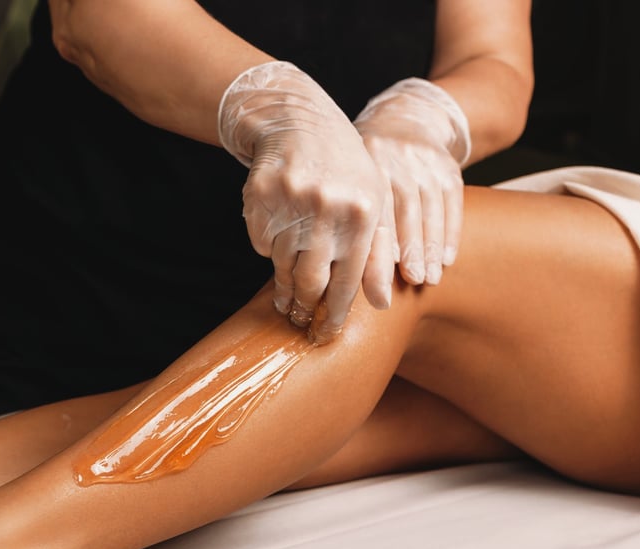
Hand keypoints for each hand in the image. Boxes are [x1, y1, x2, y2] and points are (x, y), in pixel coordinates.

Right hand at [219, 61, 393, 343]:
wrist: (300, 122)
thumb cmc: (345, 170)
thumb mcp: (372, 204)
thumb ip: (376, 255)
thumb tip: (380, 304)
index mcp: (361, 214)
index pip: (347, 281)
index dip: (332, 314)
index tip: (323, 335)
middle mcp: (326, 209)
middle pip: (309, 281)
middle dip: (302, 308)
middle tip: (298, 321)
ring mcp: (289, 203)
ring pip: (280, 265)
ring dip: (282, 285)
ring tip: (285, 297)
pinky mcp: (258, 199)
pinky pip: (259, 243)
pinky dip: (267, 248)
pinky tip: (276, 236)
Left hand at [354, 77, 470, 284]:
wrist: (403, 118)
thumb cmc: (360, 164)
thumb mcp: (343, 176)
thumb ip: (336, 214)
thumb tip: (318, 269)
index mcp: (361, 165)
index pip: (367, 215)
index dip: (372, 253)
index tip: (374, 282)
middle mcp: (393, 160)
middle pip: (401, 213)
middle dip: (405, 254)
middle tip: (406, 285)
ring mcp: (423, 161)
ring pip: (429, 210)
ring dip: (429, 249)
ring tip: (427, 280)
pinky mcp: (447, 165)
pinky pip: (452, 202)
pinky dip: (451, 233)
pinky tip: (446, 259)